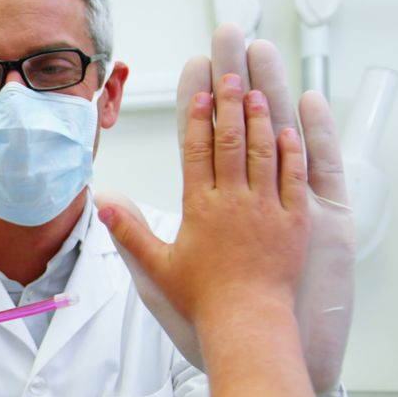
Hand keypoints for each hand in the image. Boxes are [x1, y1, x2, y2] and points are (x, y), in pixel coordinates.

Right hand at [99, 73, 309, 331]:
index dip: (198, 117)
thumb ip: (130, 231)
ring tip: (258, 93)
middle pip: (231, 141)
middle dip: (230, 104)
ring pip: (264, 152)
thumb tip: (103, 203)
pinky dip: (291, 152)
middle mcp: (233, 201)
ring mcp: (266, 209)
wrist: (246, 322)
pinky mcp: (294, 222)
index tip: (201, 91)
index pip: (197, 151)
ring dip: (260, 120)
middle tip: (231, 74)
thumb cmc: (202, 298)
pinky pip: (294, 178)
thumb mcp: (156, 266)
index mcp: (200, 207)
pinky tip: (288, 132)